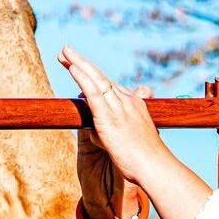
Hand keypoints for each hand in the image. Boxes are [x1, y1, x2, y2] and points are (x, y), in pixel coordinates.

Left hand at [58, 47, 175, 213]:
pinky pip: (93, 93)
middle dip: (82, 62)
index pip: (111, 86)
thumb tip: (94, 129)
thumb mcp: (129, 141)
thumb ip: (109, 132)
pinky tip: (72, 68)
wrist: (155, 167)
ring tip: (63, 52)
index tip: (80, 68)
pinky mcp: (109, 117)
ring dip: (78, 63)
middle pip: (101, 77)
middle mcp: (127, 101)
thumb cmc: (144, 161)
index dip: (93, 76)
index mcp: (134, 105)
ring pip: (96, 79)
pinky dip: (82, 78)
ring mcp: (119, 107)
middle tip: (66, 51)